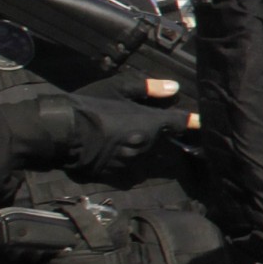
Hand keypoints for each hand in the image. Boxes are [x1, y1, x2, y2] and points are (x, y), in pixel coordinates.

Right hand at [62, 92, 192, 174]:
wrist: (60, 133)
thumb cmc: (89, 106)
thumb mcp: (117, 88)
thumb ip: (148, 88)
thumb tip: (173, 87)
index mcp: (151, 124)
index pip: (181, 123)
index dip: (193, 121)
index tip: (202, 122)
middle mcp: (147, 146)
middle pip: (163, 141)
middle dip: (159, 134)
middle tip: (141, 126)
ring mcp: (134, 163)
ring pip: (147, 156)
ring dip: (143, 149)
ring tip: (123, 140)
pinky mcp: (118, 176)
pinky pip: (130, 170)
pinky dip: (126, 162)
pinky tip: (113, 154)